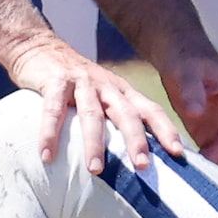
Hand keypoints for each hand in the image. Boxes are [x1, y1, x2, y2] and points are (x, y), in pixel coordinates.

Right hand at [0, 29, 190, 174]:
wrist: (39, 46)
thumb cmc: (76, 83)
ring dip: (94, 143)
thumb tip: (134, 162)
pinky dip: (50, 133)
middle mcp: (107, 86)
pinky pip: (54, 109)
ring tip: (95, 170)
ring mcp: (82, 82)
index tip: (179, 154)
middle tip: (143, 167)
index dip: (166, 130)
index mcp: (122, 92)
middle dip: (136, 140)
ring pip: (92, 114)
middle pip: (127, 114)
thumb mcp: (102, 97)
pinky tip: (46, 156)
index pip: (151, 110)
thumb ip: (114, 121)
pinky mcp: (55, 80)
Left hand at [159, 53, 217, 165]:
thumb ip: (192, 90)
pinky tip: (183, 167)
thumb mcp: (187, 71)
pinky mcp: (205, 128)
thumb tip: (197, 113)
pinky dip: (198, 158)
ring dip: (208, 162)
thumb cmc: (186, 57)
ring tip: (189, 174)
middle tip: (196, 173)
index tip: (209, 160)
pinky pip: (206, 148)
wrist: (177, 52)